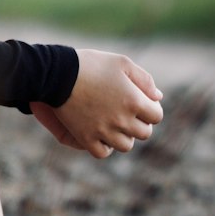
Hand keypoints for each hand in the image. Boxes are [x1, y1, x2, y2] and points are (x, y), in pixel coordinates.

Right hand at [30, 48, 163, 159]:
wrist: (56, 73)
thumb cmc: (90, 64)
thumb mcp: (121, 63)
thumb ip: (144, 80)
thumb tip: (157, 97)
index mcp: (134, 100)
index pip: (156, 116)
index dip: (151, 109)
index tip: (142, 103)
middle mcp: (122, 120)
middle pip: (144, 133)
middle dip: (140, 123)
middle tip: (128, 113)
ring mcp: (103, 131)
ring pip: (125, 146)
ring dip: (124, 136)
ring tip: (115, 125)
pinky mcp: (85, 137)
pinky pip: (102, 152)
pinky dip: (105, 147)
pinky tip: (102, 135)